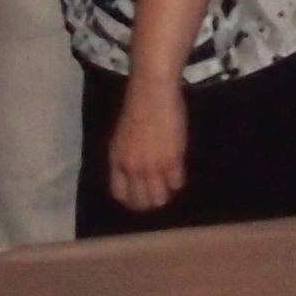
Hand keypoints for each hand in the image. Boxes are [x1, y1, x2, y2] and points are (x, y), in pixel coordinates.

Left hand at [104, 80, 189, 215]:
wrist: (152, 93)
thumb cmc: (137, 109)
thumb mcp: (122, 137)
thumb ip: (126, 158)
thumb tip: (135, 176)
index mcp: (116, 160)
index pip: (120, 194)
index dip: (131, 200)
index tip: (140, 198)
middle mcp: (132, 168)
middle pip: (141, 202)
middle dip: (151, 202)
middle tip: (159, 193)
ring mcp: (152, 166)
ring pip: (160, 198)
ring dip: (166, 194)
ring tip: (169, 183)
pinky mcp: (172, 161)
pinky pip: (177, 184)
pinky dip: (178, 180)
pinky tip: (178, 169)